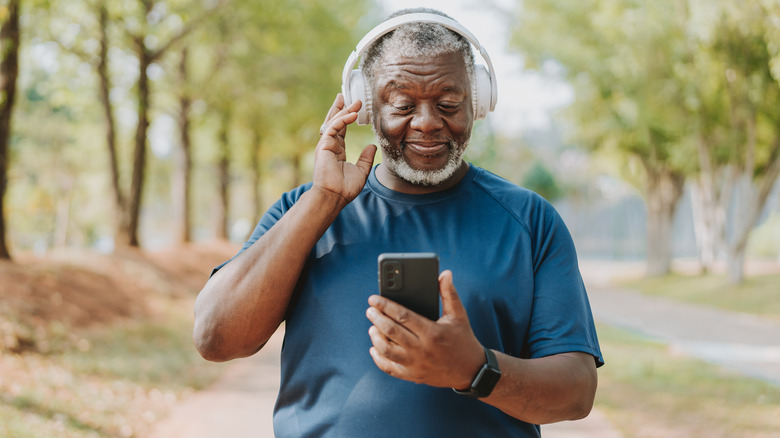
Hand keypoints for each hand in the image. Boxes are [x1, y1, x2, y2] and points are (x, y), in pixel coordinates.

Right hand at [313, 94, 376, 205]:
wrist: (334, 196)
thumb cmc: (345, 188)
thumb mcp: (361, 171)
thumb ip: (366, 158)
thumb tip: (372, 146)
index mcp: (337, 150)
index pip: (341, 128)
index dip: (347, 117)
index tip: (355, 107)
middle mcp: (329, 145)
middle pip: (334, 121)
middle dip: (341, 108)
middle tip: (348, 95)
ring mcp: (325, 145)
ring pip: (333, 122)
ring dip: (344, 110)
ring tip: (355, 101)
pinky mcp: (324, 145)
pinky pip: (333, 127)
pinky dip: (343, 119)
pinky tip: (353, 114)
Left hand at [366, 270, 485, 388]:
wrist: (471, 371)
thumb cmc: (463, 339)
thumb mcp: (459, 315)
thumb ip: (449, 293)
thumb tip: (445, 274)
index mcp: (432, 332)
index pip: (402, 316)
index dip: (385, 305)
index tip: (373, 299)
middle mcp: (421, 349)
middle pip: (391, 331)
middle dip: (376, 318)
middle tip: (370, 310)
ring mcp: (415, 364)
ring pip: (386, 350)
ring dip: (375, 337)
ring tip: (372, 327)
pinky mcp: (412, 375)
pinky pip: (389, 368)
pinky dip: (378, 358)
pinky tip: (375, 347)